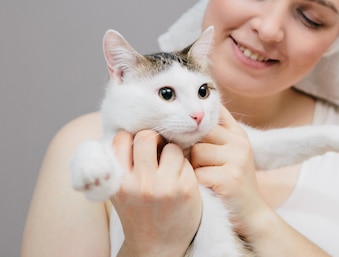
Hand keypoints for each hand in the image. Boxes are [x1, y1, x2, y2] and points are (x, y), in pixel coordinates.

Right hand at [110, 130, 201, 256]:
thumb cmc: (138, 212)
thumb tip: (130, 126)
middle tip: (158, 149)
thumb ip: (121, 163)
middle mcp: (139, 183)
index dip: (132, 138)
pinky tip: (181, 178)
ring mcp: (164, 186)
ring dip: (173, 151)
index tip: (139, 146)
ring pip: (171, 146)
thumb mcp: (120, 190)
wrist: (156, 246)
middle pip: (147, 136)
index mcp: (118, 181)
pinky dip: (185, 165)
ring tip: (171, 166)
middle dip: (154, 139)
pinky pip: (187, 160)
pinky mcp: (186, 188)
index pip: (122, 138)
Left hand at [190, 106, 271, 237]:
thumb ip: (213, 137)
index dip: (198, 118)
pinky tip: (206, 189)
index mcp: (238, 134)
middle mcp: (240, 143)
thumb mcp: (229, 155)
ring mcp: (237, 159)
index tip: (186, 125)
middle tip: (193, 163)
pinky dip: (196, 183)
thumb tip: (182, 119)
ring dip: (193, 167)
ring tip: (204, 178)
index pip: (215, 111)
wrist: (251, 215)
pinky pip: (198, 173)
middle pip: (200, 132)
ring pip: (196, 151)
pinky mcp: (230, 177)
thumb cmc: (232, 184)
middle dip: (191, 147)